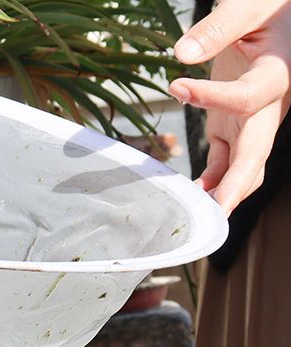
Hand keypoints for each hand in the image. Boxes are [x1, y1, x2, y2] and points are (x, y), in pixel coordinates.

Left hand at [169, 0, 290, 215]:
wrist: (281, 14)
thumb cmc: (270, 5)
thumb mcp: (248, 6)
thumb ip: (219, 28)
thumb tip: (182, 54)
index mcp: (277, 73)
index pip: (248, 96)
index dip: (213, 97)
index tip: (176, 86)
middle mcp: (270, 105)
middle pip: (258, 151)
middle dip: (239, 183)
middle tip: (219, 209)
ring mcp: (252, 121)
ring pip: (246, 165)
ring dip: (225, 192)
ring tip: (199, 214)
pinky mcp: (234, 127)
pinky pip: (225, 163)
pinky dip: (210, 183)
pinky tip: (191, 197)